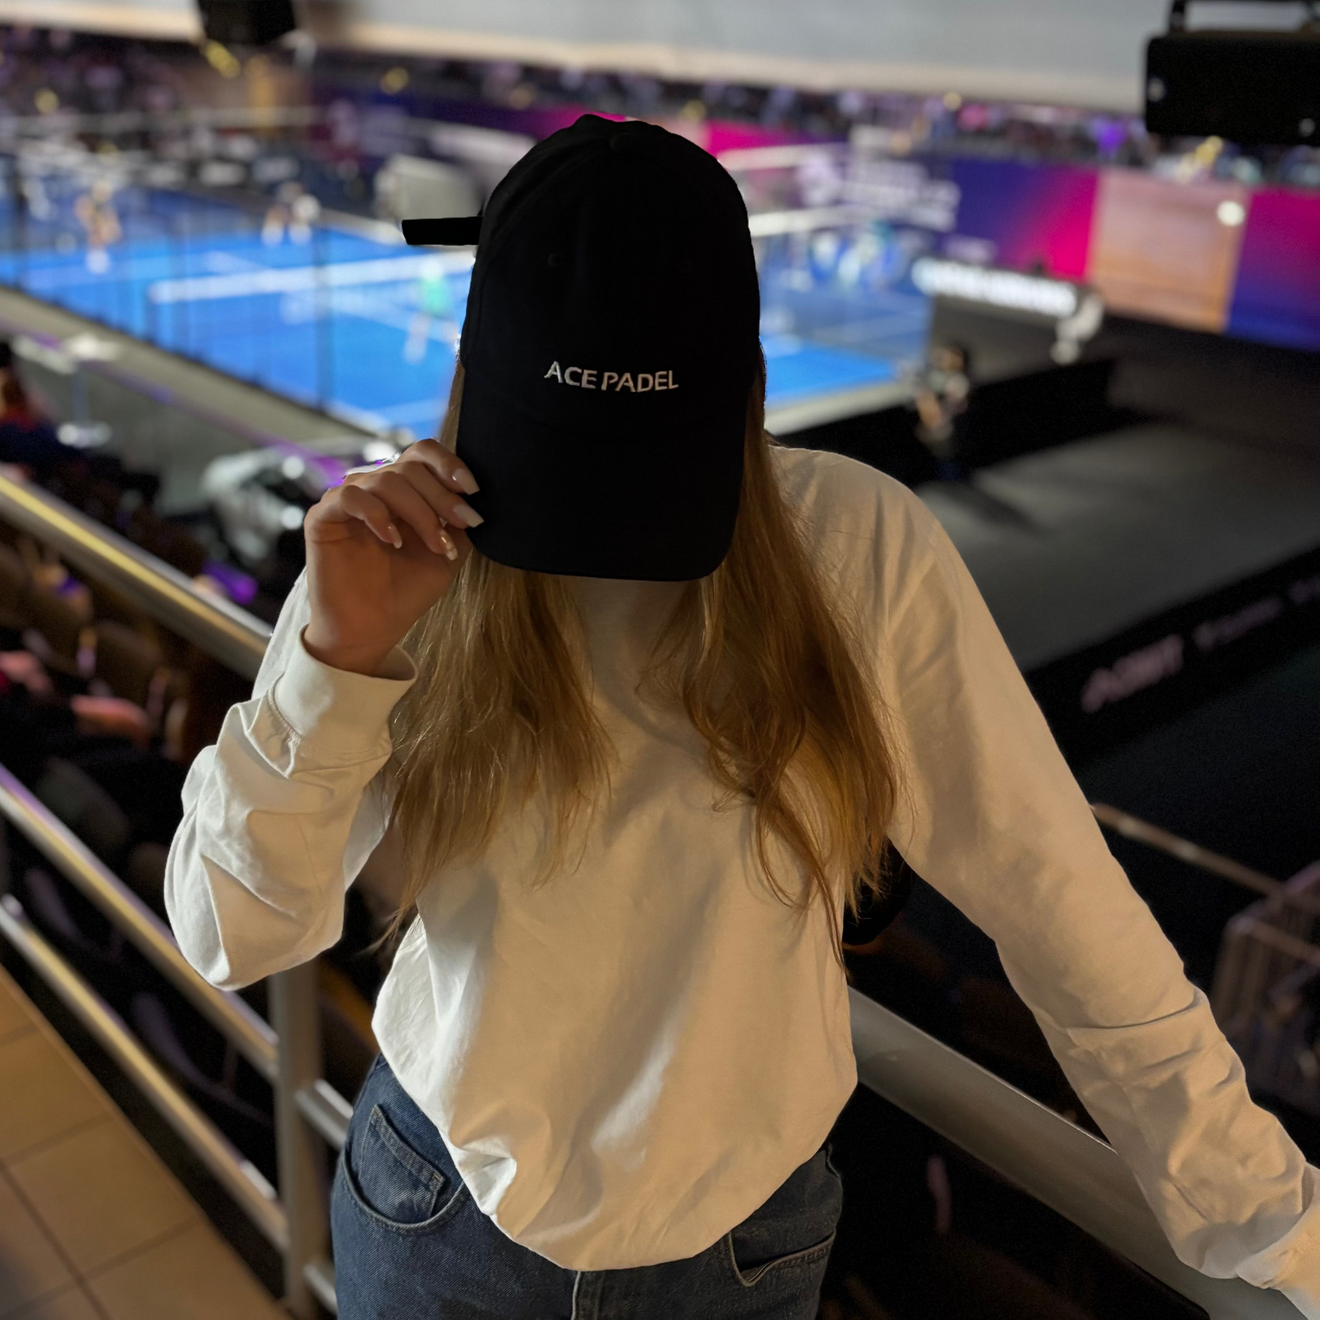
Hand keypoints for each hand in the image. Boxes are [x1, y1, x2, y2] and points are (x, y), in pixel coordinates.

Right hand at [302, 440, 483, 675]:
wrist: (372, 630)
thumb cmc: (406, 593)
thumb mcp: (447, 554)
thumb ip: (459, 522)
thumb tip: (475, 496)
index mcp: (403, 492)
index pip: (422, 453)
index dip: (448, 464)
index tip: (472, 489)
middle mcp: (374, 489)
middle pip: (410, 466)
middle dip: (442, 496)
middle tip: (462, 524)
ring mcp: (347, 501)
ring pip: (385, 479)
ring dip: (419, 511)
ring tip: (435, 544)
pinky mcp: (323, 517)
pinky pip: (350, 496)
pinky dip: (378, 515)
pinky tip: (394, 540)